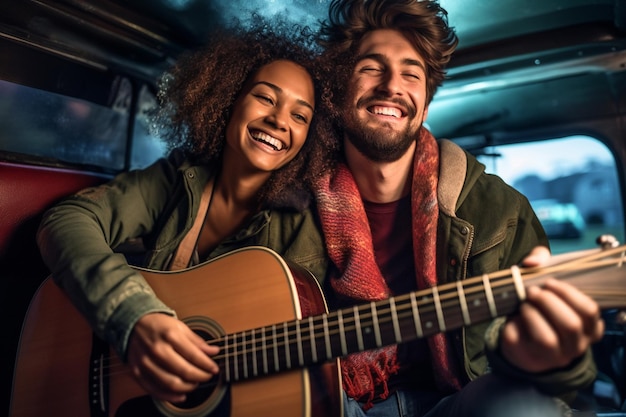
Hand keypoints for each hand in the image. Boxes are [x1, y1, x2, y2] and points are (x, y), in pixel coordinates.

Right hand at [127, 313, 219, 402]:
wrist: (133, 324)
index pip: (193, 355)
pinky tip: (181, 395)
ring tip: (195, 383)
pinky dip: (170, 396)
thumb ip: (197, 341)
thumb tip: (213, 351)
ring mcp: (146, 362)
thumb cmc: (159, 325)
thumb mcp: (180, 327)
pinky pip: (154, 390)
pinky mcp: (137, 372)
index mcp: (170, 335)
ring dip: (187, 387)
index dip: (207, 364)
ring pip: (170, 383)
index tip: (214, 368)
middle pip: (183, 371)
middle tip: (207, 376)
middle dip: (200, 376)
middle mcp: (157, 350)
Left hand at [499, 246, 604, 372]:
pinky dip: (513, 325)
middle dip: (548, 302)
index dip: (568, 294)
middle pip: (570, 325)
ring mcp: (553, 357)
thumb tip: (531, 262)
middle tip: (532, 292)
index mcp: (588, 327)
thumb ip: (543, 262)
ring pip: (547, 339)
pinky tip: (514, 318)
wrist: (523, 340)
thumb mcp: (546, 281)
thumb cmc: (540, 306)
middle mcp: (576, 345)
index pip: (589, 311)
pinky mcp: (529, 359)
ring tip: (523, 304)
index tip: (548, 282)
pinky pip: (520, 342)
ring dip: (532, 314)